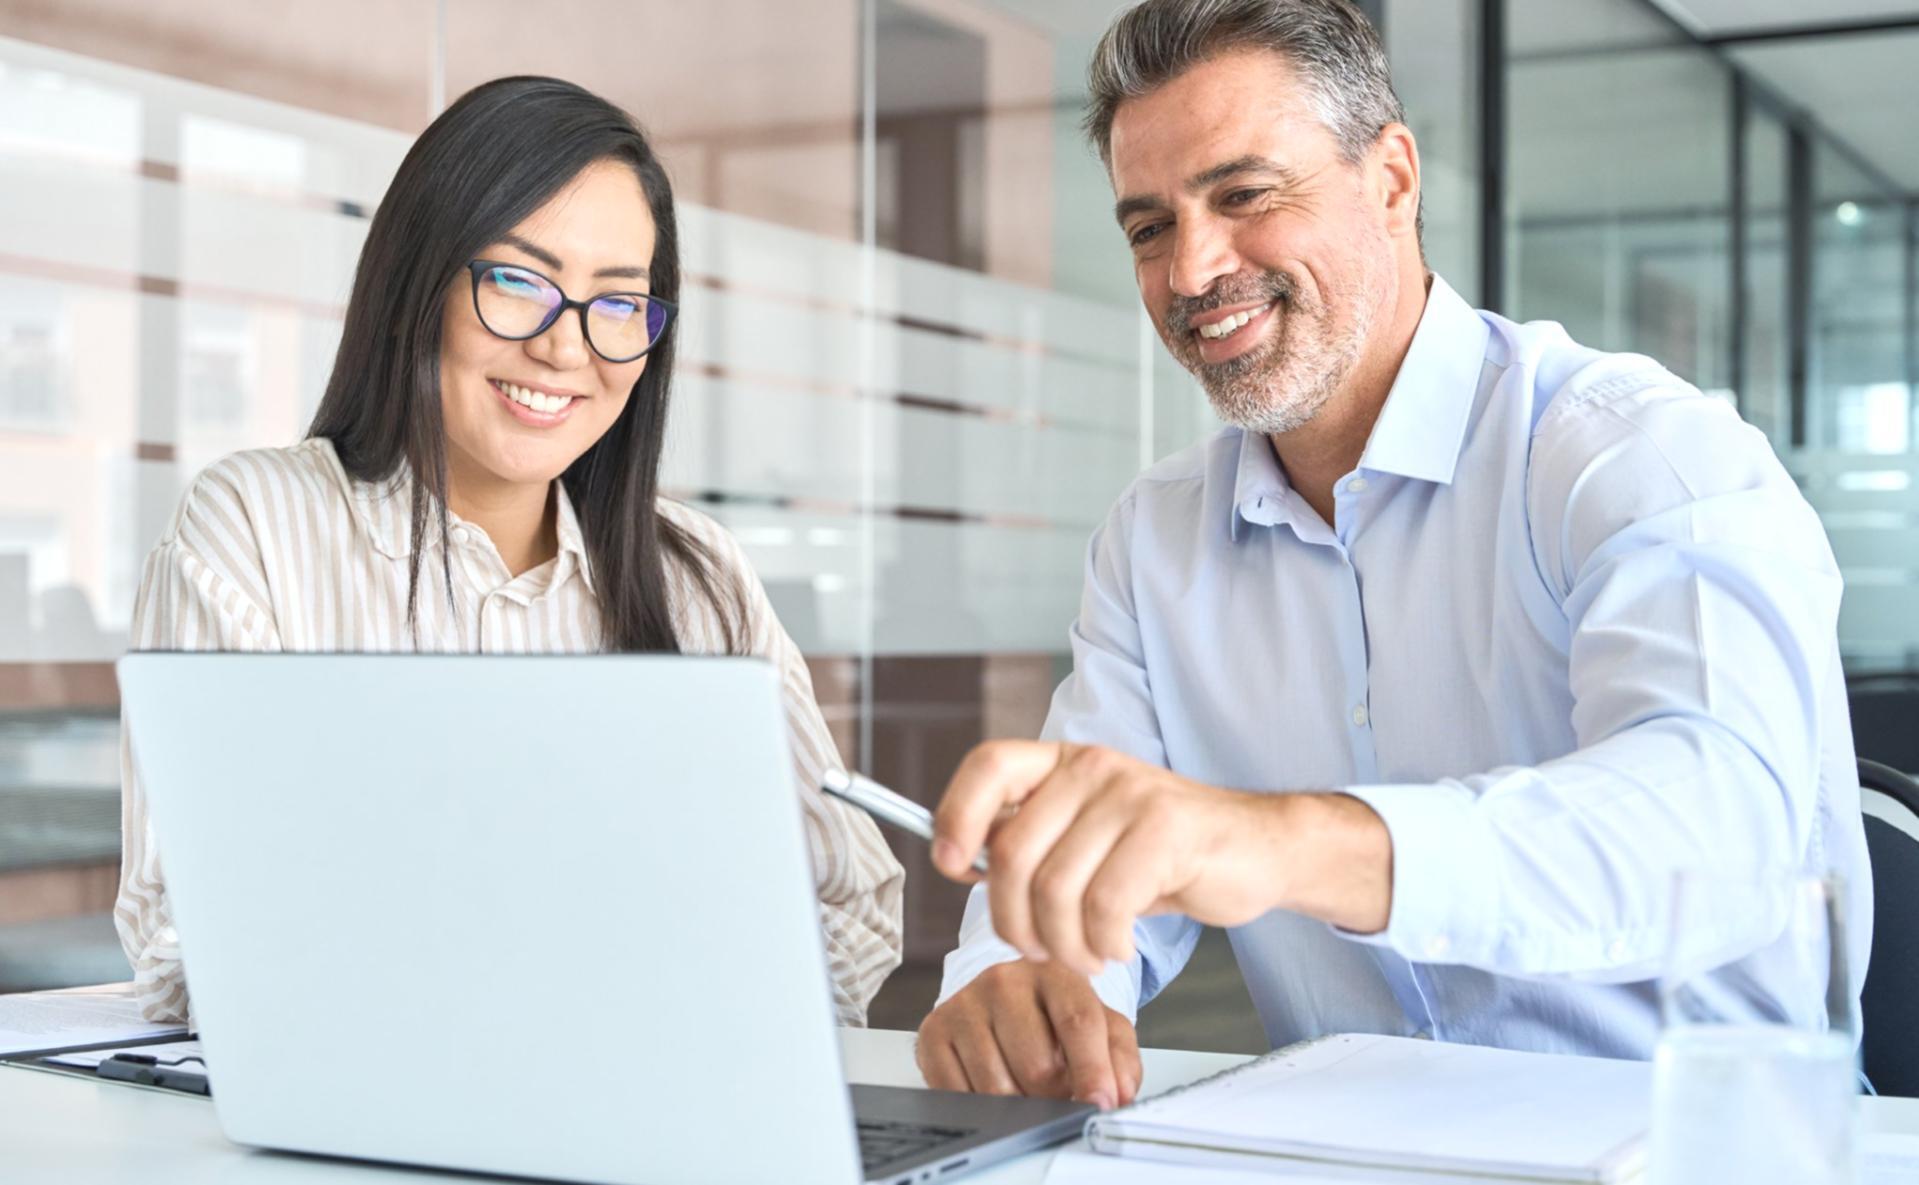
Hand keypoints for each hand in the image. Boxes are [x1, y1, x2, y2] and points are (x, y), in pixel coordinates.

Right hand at [915, 959, 1141, 1108]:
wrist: (1002, 1000)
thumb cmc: (1055, 1017)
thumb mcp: (1101, 1027)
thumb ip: (1120, 1059)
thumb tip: (1118, 1095)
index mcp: (1054, 972)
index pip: (1078, 1022)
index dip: (1093, 1070)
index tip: (1100, 1104)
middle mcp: (1004, 981)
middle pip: (1037, 1065)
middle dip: (1055, 1095)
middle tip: (1058, 1090)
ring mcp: (964, 1004)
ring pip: (998, 1087)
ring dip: (1019, 1105)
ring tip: (1026, 1087)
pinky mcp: (934, 1030)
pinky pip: (959, 1093)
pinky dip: (981, 1107)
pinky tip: (991, 1086)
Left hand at [932, 741, 1391, 974]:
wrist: (1258, 849)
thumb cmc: (1165, 853)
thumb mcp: (1089, 838)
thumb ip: (1034, 843)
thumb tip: (961, 863)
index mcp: (1064, 763)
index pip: (990, 766)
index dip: (956, 813)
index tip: (950, 864)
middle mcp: (1092, 768)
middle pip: (1012, 852)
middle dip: (1014, 920)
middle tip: (1040, 949)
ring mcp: (1130, 795)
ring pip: (1056, 889)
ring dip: (1064, 944)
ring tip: (1086, 954)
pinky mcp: (1167, 830)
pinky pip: (1104, 905)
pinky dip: (1102, 943)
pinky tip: (1117, 945)